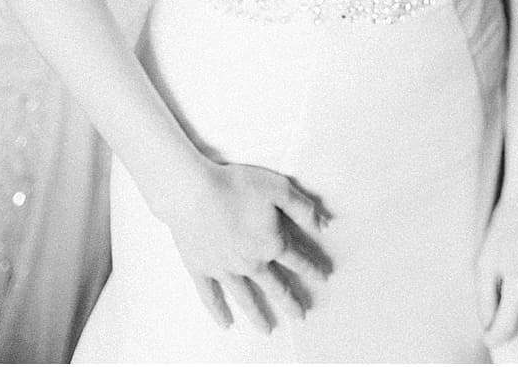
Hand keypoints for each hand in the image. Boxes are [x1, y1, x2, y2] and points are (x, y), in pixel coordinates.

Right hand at [150, 158, 330, 332]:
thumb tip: (323, 226)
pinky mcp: (201, 270)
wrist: (193, 193)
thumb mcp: (280, 189)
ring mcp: (225, 270)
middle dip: (290, 302)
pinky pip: (211, 297)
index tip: (324, 278)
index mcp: (271, 244)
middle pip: (275, 287)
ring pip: (245, 298)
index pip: (298, 260)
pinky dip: (219, 312)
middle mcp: (251, 263)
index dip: (313, 269)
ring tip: (267, 330)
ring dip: (258, 315)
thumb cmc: (237, 186)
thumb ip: (303, 208)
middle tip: (301, 316)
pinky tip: (226, 324)